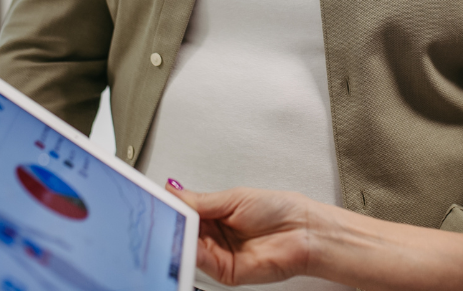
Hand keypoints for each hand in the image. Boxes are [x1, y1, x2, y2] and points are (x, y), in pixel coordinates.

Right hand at [166, 183, 316, 285]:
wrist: (305, 231)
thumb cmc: (281, 209)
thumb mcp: (235, 198)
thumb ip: (201, 200)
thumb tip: (173, 191)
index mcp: (216, 214)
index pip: (185, 212)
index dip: (171, 207)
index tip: (157, 199)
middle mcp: (215, 235)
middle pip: (183, 231)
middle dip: (171, 222)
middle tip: (161, 212)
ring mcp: (219, 254)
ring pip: (188, 247)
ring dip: (178, 237)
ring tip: (172, 224)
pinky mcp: (224, 272)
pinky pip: (200, 263)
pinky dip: (190, 253)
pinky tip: (185, 241)